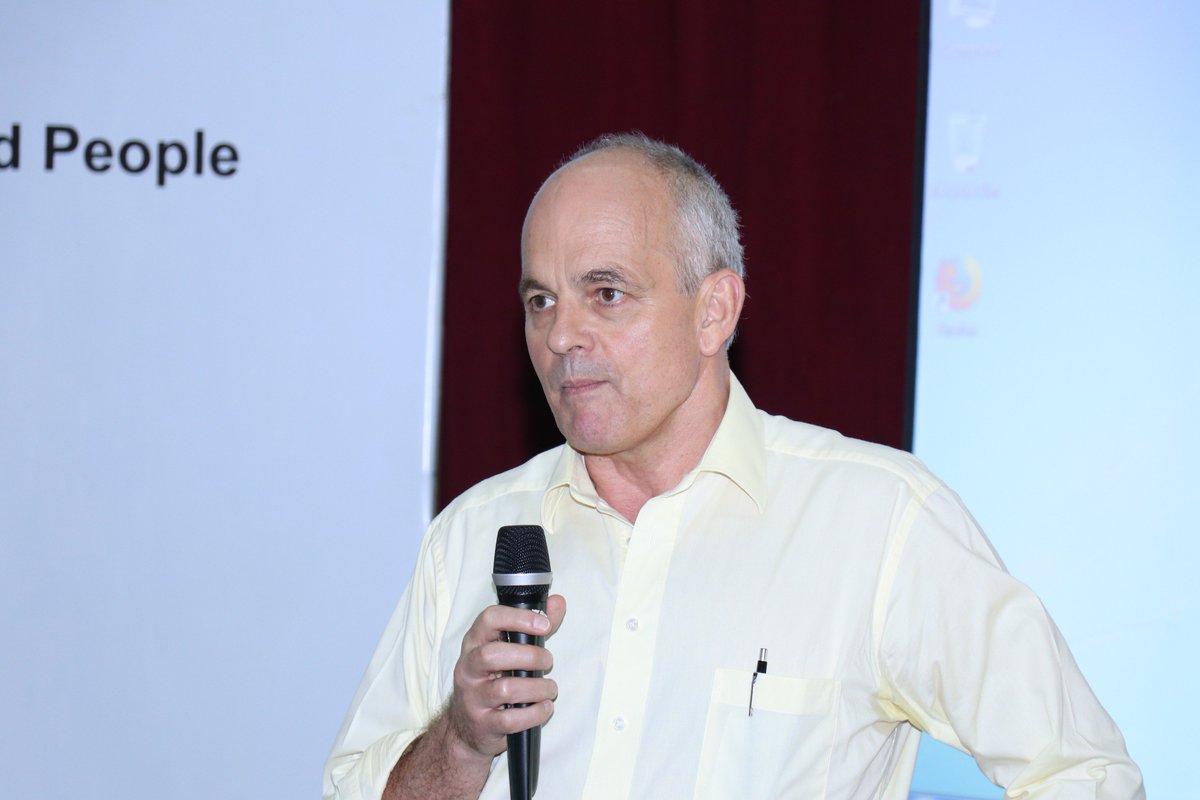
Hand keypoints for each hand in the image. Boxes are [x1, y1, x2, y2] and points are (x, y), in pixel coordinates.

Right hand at [444, 594, 566, 761]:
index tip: (544, 625)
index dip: (518, 618)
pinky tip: (544, 707)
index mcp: (474, 643)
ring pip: (505, 689)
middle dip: (529, 656)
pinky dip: (534, 713)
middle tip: (548, 661)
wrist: (466, 727)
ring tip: (550, 689)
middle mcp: (468, 668)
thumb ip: (533, 626)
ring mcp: (472, 697)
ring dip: (537, 688)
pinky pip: (510, 720)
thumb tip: (557, 603)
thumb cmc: (492, 680)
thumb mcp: (508, 650)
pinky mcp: (482, 724)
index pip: (489, 619)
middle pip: (492, 655)